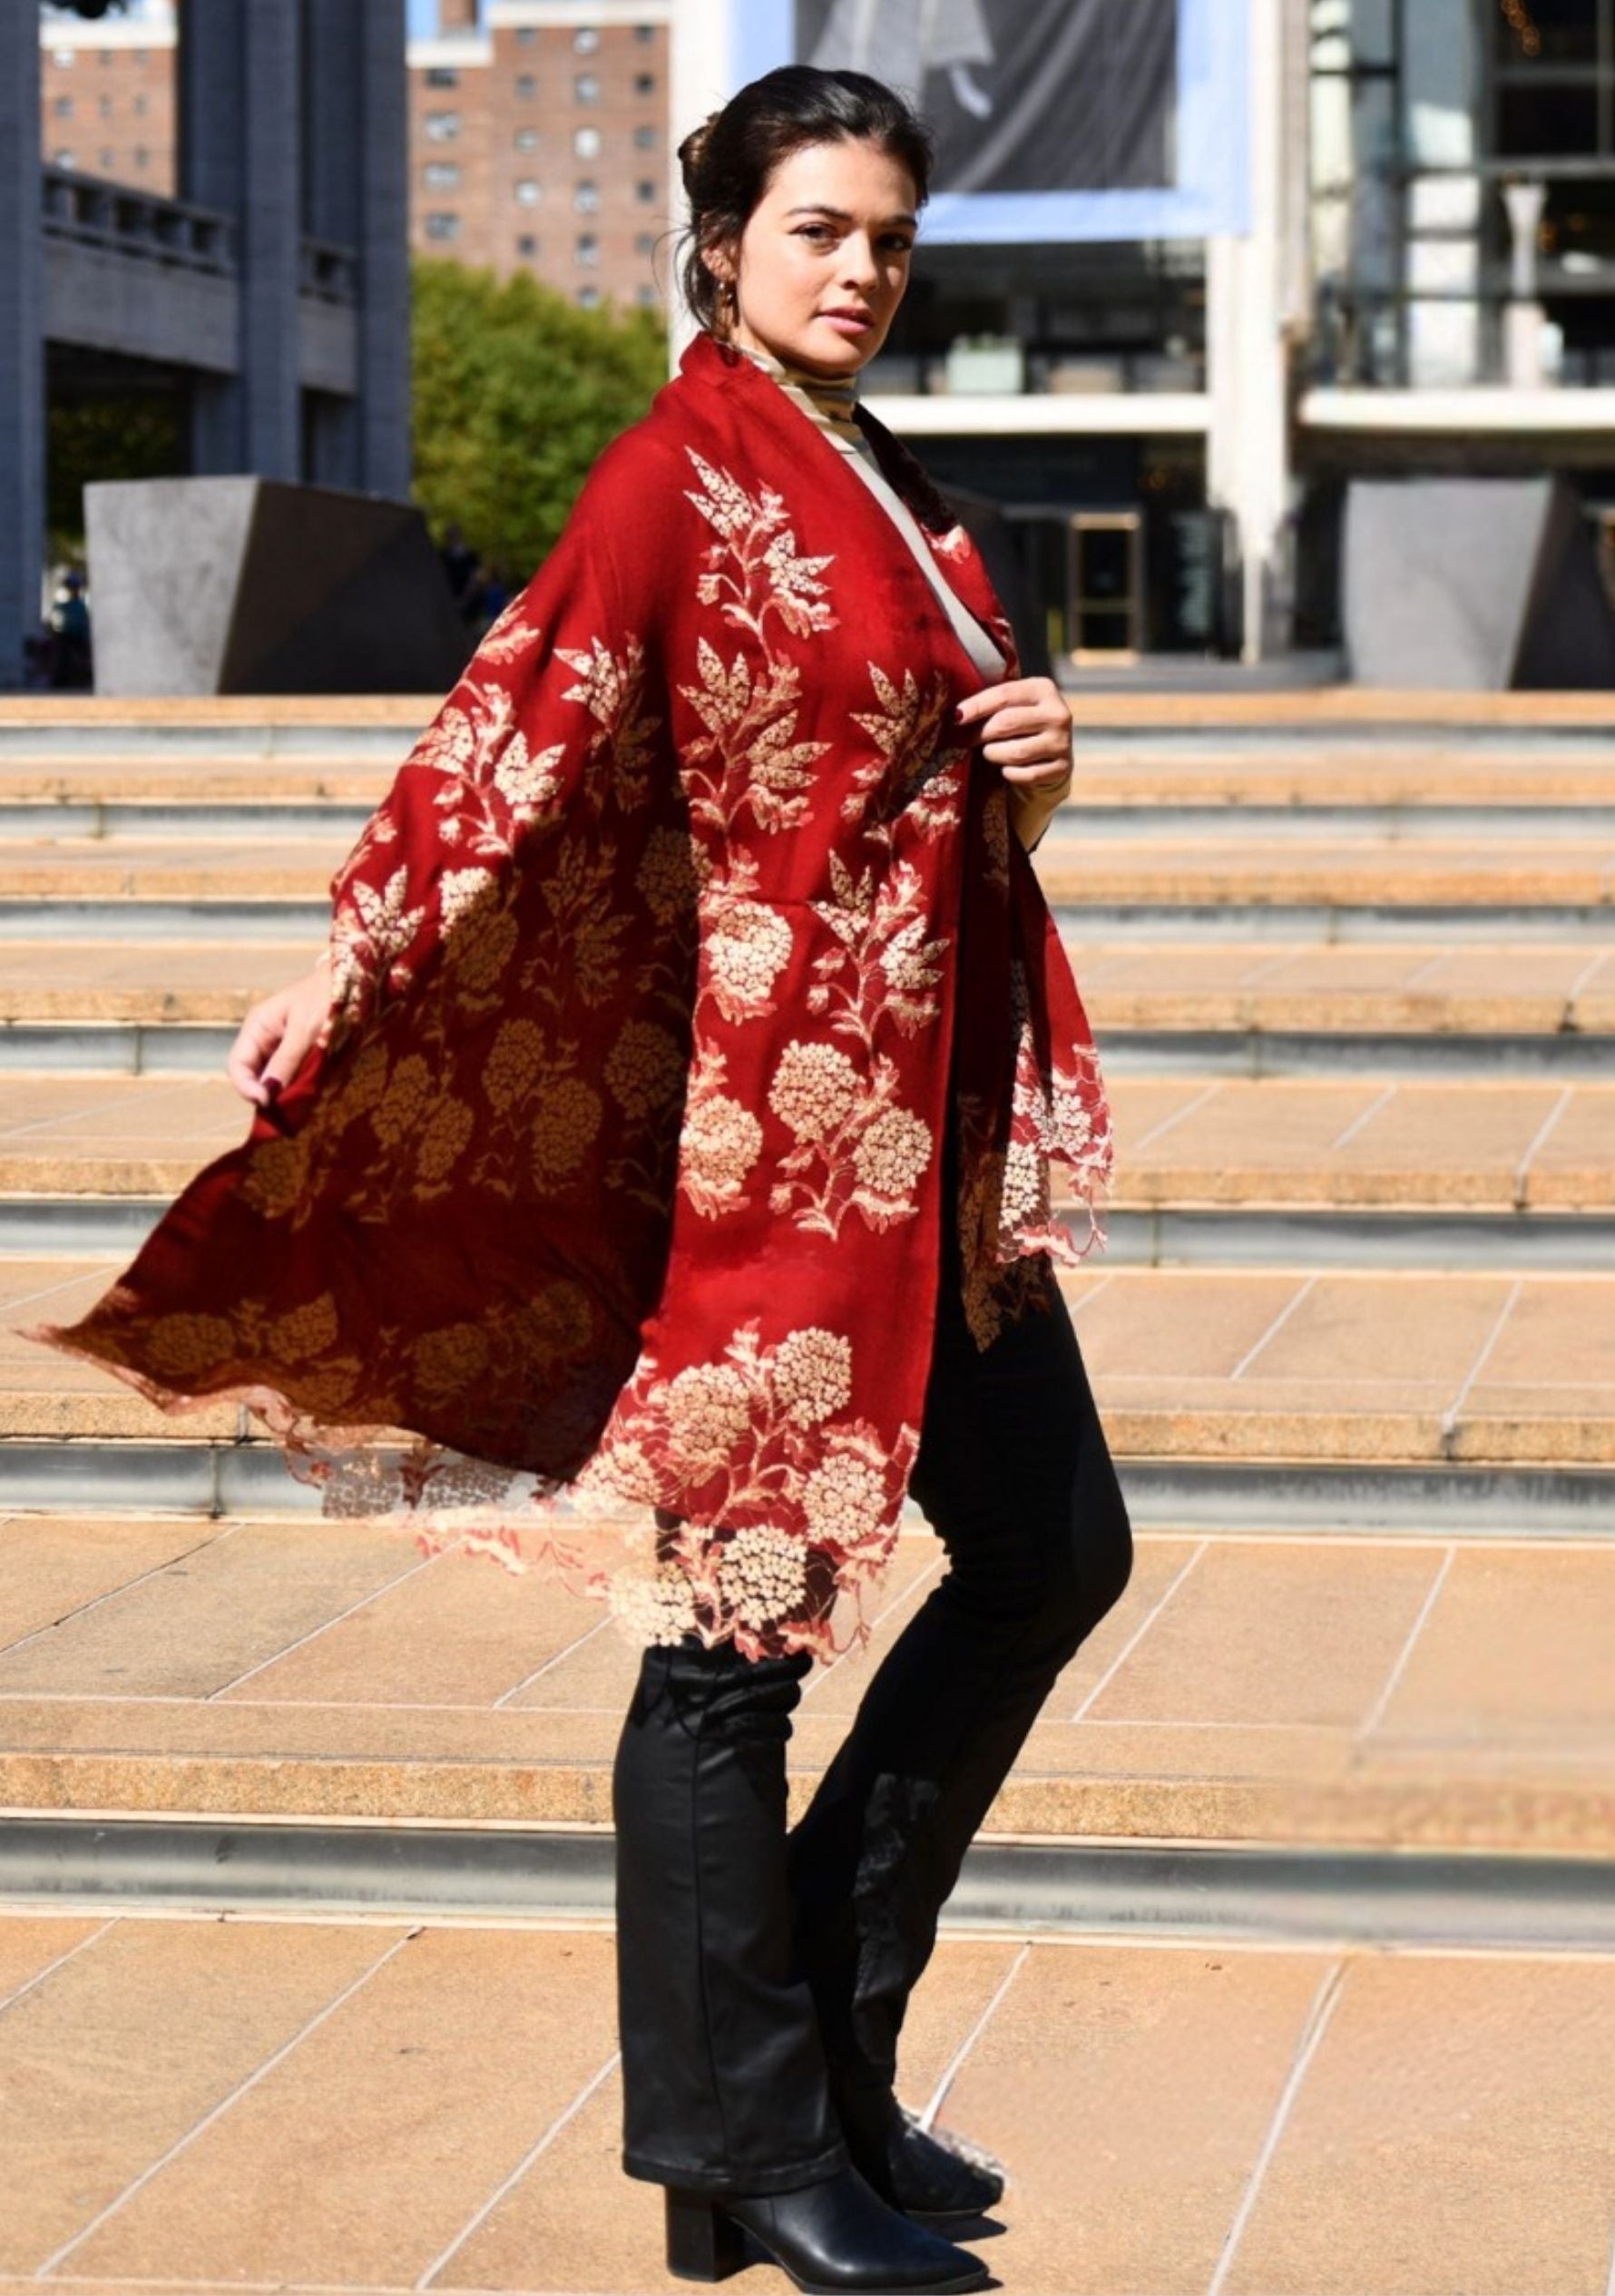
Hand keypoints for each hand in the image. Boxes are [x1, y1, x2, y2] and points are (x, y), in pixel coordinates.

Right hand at [226, 954, 332, 1108]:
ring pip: (273, 1081)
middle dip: (267, 1094)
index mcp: (258, 1027)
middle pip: (253, 1077)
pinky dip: (298, 1088)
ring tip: (300, 1105)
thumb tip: (269, 1093)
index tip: (267, 1102)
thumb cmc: (327, 997)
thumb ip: (287, 1060)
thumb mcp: (306, 1029)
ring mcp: (281, 1047)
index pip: (238, 1065)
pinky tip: (309, 1095)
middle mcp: (265, 1039)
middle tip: (288, 1110)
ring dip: (284, 1094)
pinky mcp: (300, 1055)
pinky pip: (292, 1077)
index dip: (247, 1088)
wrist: (354, 980)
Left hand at [953, 675, 1073, 813]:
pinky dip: (1009, 773)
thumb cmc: (1021, 722)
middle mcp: (1058, 713)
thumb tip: (957, 716)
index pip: (1004, 694)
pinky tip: (1006, 768)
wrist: (1052, 750)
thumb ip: (991, 704)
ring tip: (989, 752)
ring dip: (993, 754)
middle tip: (968, 740)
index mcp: (1044, 689)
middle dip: (981, 733)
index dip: (977, 706)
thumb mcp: (1013, 704)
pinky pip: (1024, 775)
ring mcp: (1062, 742)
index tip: (957, 717)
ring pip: (1014, 752)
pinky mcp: (1062, 768)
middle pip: (1007, 723)